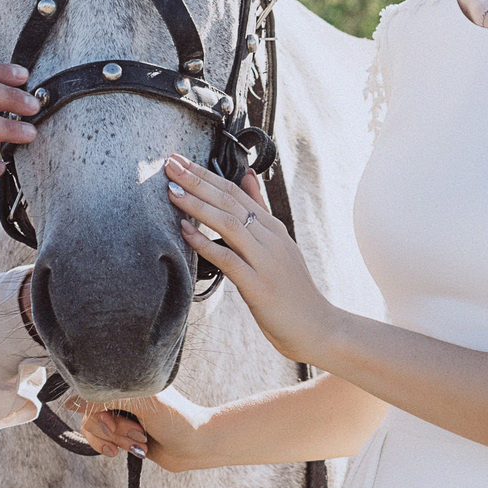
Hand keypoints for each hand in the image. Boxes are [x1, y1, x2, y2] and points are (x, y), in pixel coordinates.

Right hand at [81, 389, 222, 471]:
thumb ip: (106, 398)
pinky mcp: (122, 434)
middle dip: (114, 430)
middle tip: (139, 433)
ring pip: (94, 431)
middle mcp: (120, 395)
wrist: (197, 446)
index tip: (113, 422)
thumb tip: (69, 402)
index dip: (97, 412)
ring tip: (141, 442)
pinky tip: (135, 450)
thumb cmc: (177, 420)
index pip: (90, 393)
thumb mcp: (143, 403)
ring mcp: (120, 415)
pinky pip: (102, 442)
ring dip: (118, 440)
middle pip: (90, 414)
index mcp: (125, 381)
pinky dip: (116, 447)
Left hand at [162, 155, 344, 364]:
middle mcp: (270, 239)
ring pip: (229, 224)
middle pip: (230, 201)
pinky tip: (185, 232)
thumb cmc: (293, 290)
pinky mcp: (259, 286)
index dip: (206, 174)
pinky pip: (229, 259)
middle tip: (170, 164)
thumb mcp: (279, 244)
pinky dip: (205, 243)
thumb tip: (246, 175)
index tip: (180, 160)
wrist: (317, 326)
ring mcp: (266, 261)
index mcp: (273, 228)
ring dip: (198, 206)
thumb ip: (261, 210)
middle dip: (197, 181)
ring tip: (172, 192)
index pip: (236, 192)